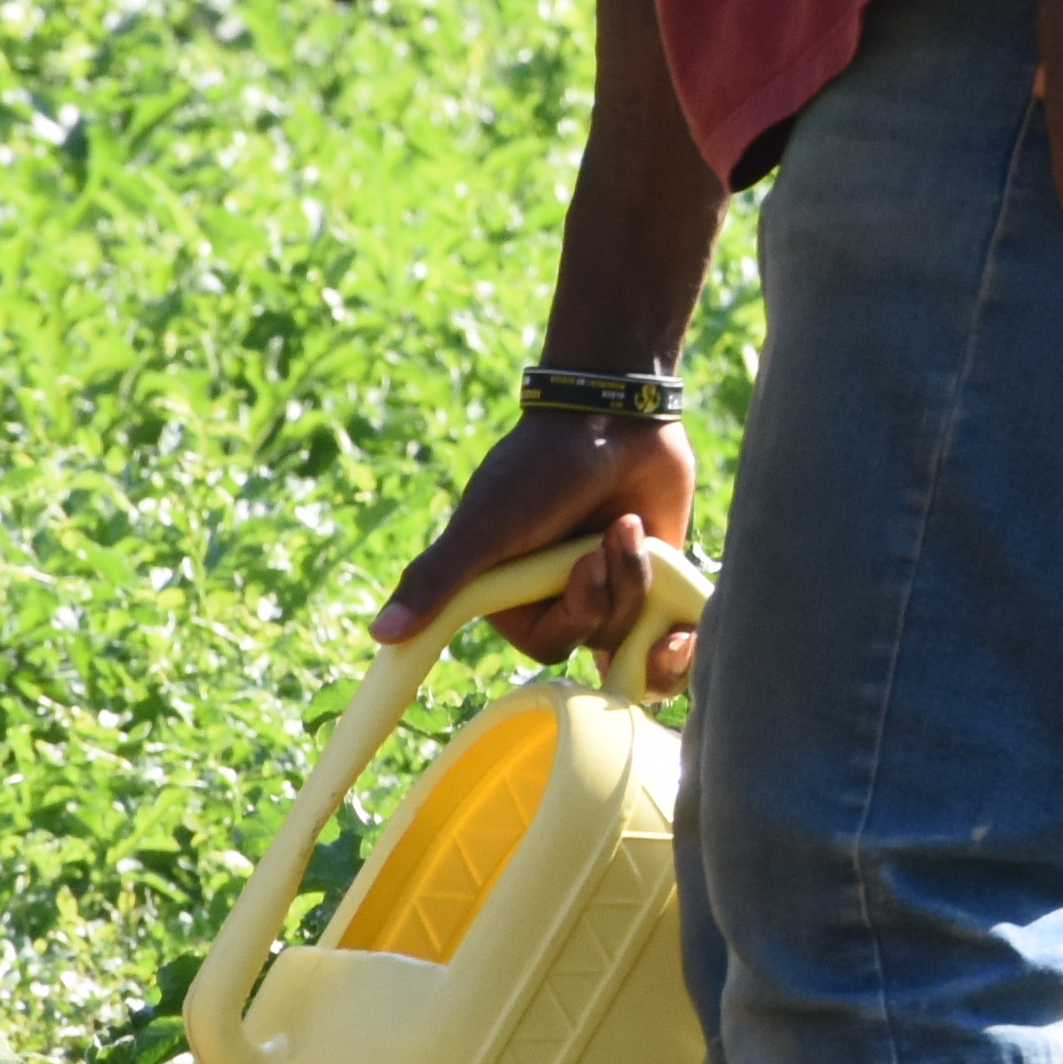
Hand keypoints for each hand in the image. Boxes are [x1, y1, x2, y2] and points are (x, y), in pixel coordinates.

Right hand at [374, 409, 701, 687]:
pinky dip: (680, 629)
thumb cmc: (539, 467)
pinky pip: (673, 629)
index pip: (545, 648)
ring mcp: (613, 589)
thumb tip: (380, 633)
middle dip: (604, 594)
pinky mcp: (657, 577)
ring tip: (627, 526)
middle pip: (595, 637)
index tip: (581, 580)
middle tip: (600, 544)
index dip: (569, 624)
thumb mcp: (485, 524)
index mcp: (514, 597)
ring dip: (636, 578)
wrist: (613, 415)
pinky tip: (682, 617)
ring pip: (635, 624)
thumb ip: (437, 578)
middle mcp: (562, 599)